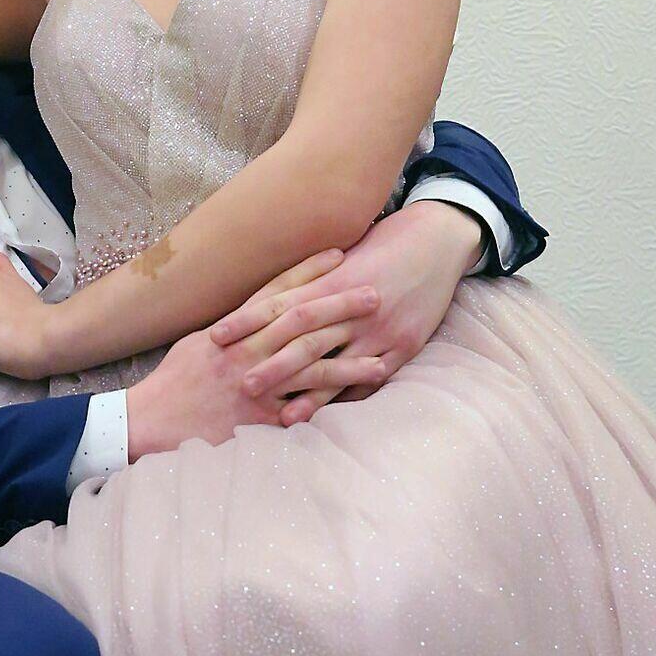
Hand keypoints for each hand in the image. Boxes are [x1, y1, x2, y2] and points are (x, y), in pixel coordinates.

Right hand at [127, 264, 388, 457]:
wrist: (150, 421)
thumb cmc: (174, 381)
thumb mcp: (198, 344)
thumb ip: (232, 329)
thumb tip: (258, 313)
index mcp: (231, 328)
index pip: (276, 291)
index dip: (309, 271)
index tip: (339, 255)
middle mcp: (245, 350)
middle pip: (301, 322)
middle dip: (340, 307)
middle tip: (376, 294)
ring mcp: (253, 383)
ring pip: (309, 367)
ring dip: (348, 361)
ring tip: (383, 358)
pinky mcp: (257, 417)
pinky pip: (299, 410)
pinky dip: (328, 406)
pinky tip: (354, 405)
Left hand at [210, 202, 482, 421]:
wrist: (439, 239)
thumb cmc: (386, 242)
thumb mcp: (346, 253)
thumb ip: (311, 278)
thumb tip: (272, 294)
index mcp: (333, 280)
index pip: (280, 304)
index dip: (247, 321)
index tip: (216, 336)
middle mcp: (353, 308)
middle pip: (304, 341)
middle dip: (271, 365)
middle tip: (239, 385)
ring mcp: (379, 330)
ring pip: (336, 367)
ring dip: (307, 394)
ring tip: (280, 417)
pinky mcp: (403, 346)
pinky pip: (371, 379)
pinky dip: (348, 397)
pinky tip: (330, 416)